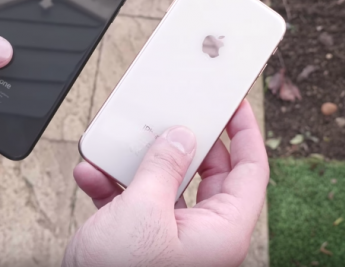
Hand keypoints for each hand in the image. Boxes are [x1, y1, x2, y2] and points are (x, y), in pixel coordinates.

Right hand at [64, 100, 268, 266]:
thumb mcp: (142, 213)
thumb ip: (163, 168)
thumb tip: (180, 137)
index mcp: (222, 231)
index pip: (251, 170)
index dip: (246, 132)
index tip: (235, 106)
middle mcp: (203, 233)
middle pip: (209, 172)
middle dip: (187, 143)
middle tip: (178, 115)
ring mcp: (173, 235)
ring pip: (168, 183)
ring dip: (139, 164)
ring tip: (123, 146)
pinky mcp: (144, 239)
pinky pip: (137, 200)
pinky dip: (115, 185)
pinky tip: (93, 174)